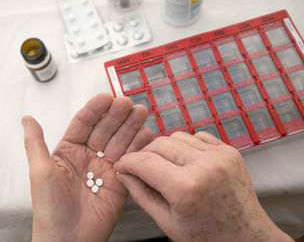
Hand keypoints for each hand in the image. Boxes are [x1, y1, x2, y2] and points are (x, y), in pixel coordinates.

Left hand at [22, 93, 152, 241]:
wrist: (68, 240)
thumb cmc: (49, 209)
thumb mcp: (39, 172)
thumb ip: (35, 143)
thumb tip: (27, 119)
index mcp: (68, 151)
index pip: (84, 123)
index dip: (95, 109)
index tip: (106, 97)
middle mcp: (88, 156)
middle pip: (105, 129)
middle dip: (117, 115)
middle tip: (128, 103)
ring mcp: (105, 168)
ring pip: (120, 141)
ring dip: (130, 126)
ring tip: (140, 113)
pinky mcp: (120, 181)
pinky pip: (131, 160)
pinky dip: (139, 147)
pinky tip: (146, 134)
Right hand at [114, 131, 292, 241]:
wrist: (246, 236)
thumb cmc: (208, 235)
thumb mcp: (167, 222)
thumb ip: (141, 194)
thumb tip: (123, 174)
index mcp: (187, 188)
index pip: (144, 162)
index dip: (127, 162)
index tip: (122, 165)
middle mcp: (205, 166)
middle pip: (159, 144)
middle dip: (144, 154)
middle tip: (139, 167)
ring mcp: (220, 156)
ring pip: (176, 136)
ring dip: (165, 149)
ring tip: (165, 167)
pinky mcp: (229, 151)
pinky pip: (196, 136)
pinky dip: (185, 145)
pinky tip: (185, 162)